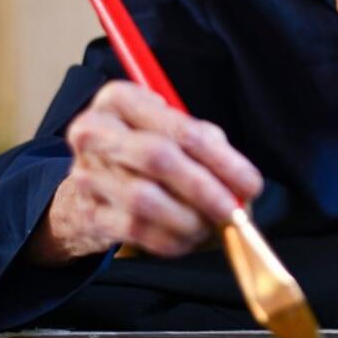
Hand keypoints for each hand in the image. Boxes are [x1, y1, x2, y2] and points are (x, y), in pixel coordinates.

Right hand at [26, 81, 263, 264]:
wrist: (93, 184)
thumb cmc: (144, 148)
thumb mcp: (174, 129)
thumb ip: (208, 145)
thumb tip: (241, 184)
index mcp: (119, 98)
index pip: (180, 128)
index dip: (221, 159)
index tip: (250, 184)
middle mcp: (95, 132)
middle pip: (157, 157)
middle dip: (204, 189)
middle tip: (233, 211)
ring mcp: (87, 174)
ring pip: (145, 199)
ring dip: (188, 219)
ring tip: (212, 225)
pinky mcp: (88, 212)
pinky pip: (135, 230)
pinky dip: (170, 239)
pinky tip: (189, 238)